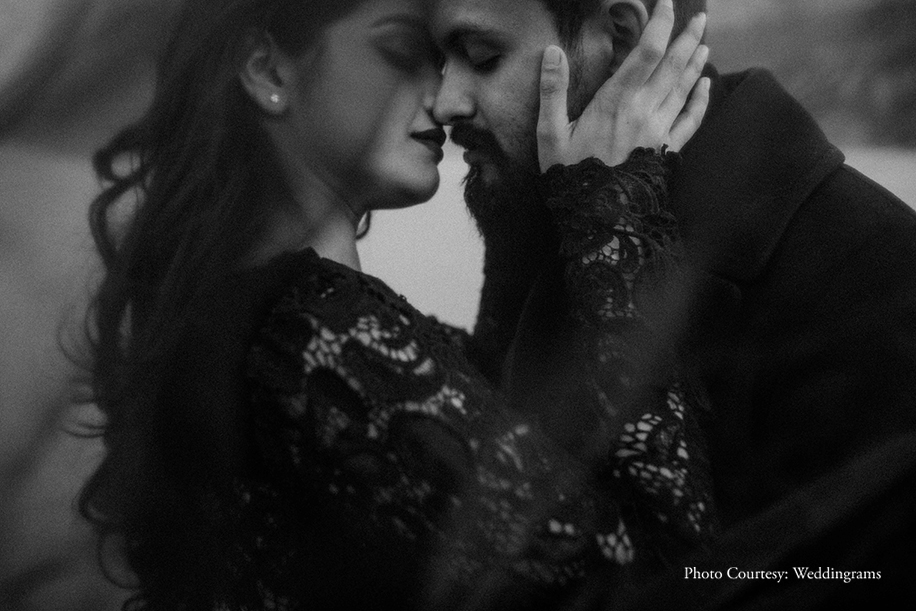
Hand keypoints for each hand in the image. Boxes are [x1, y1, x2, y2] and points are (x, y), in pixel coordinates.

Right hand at [537, 0, 709, 171]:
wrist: (598, 218)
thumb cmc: (571, 176)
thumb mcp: (550, 135)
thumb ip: (552, 91)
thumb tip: (551, 51)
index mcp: (615, 101)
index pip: (646, 52)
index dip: (660, 24)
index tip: (665, 4)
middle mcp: (643, 110)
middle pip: (673, 64)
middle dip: (688, 37)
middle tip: (699, 16)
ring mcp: (658, 129)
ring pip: (684, 87)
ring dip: (696, 61)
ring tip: (703, 41)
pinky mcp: (666, 149)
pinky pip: (691, 119)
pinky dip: (701, 99)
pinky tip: (706, 84)